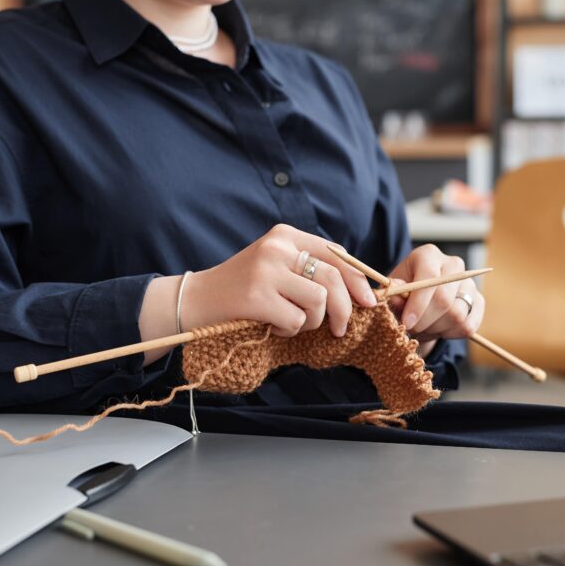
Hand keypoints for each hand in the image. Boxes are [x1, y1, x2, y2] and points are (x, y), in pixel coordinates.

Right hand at [181, 224, 377, 337]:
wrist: (196, 300)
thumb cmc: (242, 288)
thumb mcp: (276, 266)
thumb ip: (310, 269)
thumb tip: (361, 291)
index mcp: (285, 235)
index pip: (336, 254)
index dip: (358, 279)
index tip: (369, 301)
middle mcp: (277, 247)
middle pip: (333, 278)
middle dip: (344, 309)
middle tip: (339, 328)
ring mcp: (266, 270)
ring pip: (318, 300)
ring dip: (311, 322)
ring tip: (292, 323)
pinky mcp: (256, 296)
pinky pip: (295, 320)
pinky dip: (289, 331)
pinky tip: (272, 326)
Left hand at [386, 244, 484, 354]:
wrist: (421, 302)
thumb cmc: (403, 294)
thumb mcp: (393, 293)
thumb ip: (393, 295)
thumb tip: (393, 295)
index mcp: (428, 255)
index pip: (429, 277)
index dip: (418, 303)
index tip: (407, 322)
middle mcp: (453, 265)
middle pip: (443, 299)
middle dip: (424, 321)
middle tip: (411, 328)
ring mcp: (469, 283)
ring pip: (456, 315)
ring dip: (436, 329)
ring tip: (423, 326)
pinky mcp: (478, 301)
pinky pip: (468, 325)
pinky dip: (450, 334)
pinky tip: (438, 328)